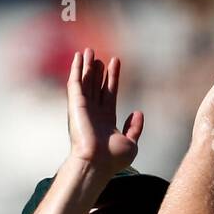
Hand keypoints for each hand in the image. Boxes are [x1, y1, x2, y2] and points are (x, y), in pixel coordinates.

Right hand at [66, 48, 142, 173]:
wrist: (96, 163)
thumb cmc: (112, 159)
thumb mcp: (131, 143)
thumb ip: (135, 128)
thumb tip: (138, 112)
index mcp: (106, 120)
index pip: (110, 93)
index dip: (112, 78)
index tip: (116, 62)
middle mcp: (94, 113)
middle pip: (96, 86)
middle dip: (99, 70)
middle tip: (101, 56)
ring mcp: (84, 108)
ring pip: (86, 82)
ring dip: (87, 66)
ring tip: (90, 50)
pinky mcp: (75, 105)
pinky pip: (75, 83)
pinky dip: (76, 69)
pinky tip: (78, 57)